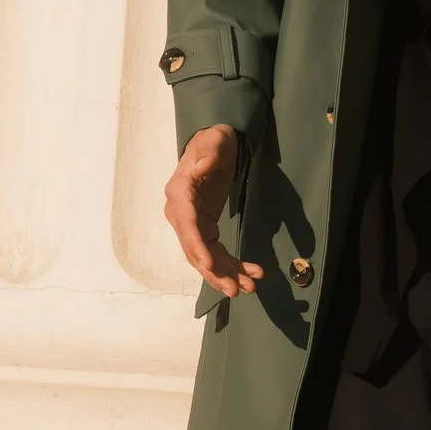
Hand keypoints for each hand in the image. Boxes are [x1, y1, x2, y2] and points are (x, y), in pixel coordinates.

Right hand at [164, 124, 262, 297]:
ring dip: (226, 274)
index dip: (196, 246)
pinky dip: (231, 265)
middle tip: (236, 289)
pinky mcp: (205, 228)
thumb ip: (209, 153)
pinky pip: (215, 252)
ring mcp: (192, 223)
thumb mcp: (214, 141)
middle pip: (195, 248)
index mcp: (180, 192)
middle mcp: (181, 212)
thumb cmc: (214, 140)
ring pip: (206, 257)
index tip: (209, 265)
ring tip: (250, 287)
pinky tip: (250, 272)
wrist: (216, 144)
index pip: (186, 224)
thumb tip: (202, 167)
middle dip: (215, 271)